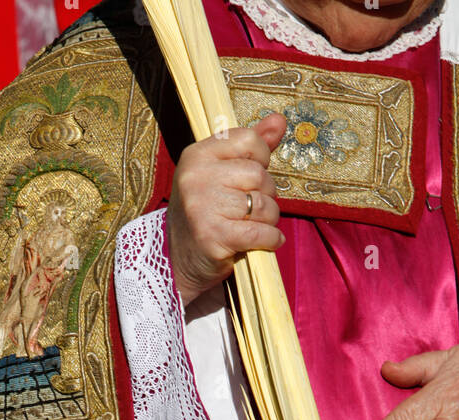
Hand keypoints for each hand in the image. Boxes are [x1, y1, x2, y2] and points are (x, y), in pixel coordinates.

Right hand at [167, 115, 286, 306]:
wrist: (179, 260)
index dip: (261, 160)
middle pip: (259, 175)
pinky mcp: (213, 236)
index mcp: (197, 155)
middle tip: (253, 209)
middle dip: (267, 195)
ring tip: (256, 226)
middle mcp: (196, 177)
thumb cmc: (206, 213)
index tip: (252, 179)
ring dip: (269, 219)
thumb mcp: (220, 173)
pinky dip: (271, 239)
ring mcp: (203, 207)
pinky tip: (268, 241)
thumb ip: (250, 147)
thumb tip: (279, 120)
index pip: (249, 141)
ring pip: (263, 204)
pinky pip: (261, 232)